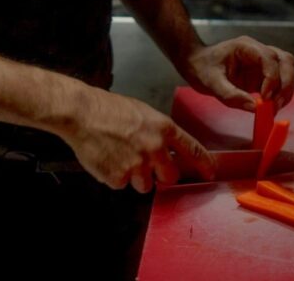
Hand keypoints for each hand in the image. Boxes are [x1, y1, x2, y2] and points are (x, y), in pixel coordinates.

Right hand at [64, 87, 214, 192]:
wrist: (82, 113)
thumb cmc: (109, 108)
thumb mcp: (142, 113)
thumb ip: (157, 133)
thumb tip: (164, 151)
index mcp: (163, 128)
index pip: (192, 149)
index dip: (203, 163)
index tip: (210, 173)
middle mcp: (154, 148)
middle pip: (170, 177)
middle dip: (161, 175)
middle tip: (147, 164)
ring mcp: (137, 165)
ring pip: (145, 186)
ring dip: (136, 177)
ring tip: (120, 157)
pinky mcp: (118, 177)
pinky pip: (122, 185)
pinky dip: (115, 177)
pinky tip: (107, 159)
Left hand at [179, 36, 293, 112]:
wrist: (196, 64)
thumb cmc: (201, 68)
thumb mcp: (211, 83)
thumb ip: (231, 95)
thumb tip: (254, 108)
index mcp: (245, 46)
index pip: (269, 58)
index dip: (271, 78)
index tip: (264, 98)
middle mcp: (258, 51)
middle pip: (285, 61)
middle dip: (285, 84)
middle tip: (275, 105)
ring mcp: (262, 61)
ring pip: (287, 69)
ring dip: (286, 89)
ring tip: (274, 108)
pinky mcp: (263, 73)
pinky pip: (281, 81)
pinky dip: (281, 94)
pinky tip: (271, 107)